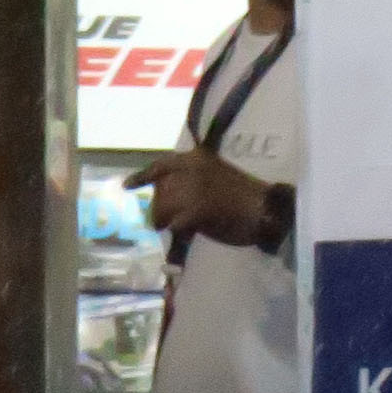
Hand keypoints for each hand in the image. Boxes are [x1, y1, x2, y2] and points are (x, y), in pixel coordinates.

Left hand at [132, 146, 272, 246]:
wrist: (265, 209)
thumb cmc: (245, 194)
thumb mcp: (216, 176)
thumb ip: (192, 181)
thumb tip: (170, 196)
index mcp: (196, 158)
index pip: (161, 166)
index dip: (141, 177)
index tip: (125, 186)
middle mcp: (189, 169)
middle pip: (159, 193)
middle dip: (160, 209)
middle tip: (166, 222)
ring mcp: (191, 190)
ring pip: (162, 210)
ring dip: (168, 222)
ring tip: (181, 229)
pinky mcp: (194, 211)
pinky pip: (175, 226)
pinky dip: (179, 233)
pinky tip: (189, 235)